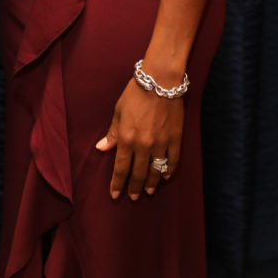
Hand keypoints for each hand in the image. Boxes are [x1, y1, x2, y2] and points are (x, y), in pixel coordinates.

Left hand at [95, 79, 182, 200]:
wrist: (160, 81)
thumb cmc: (135, 93)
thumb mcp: (118, 111)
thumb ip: (112, 133)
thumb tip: (102, 148)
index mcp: (126, 138)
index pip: (121, 168)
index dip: (117, 183)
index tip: (115, 194)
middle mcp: (143, 145)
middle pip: (139, 174)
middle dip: (134, 188)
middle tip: (132, 197)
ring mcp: (161, 144)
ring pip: (156, 172)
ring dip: (152, 184)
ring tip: (148, 192)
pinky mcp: (175, 140)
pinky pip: (172, 161)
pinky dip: (168, 171)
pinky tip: (165, 177)